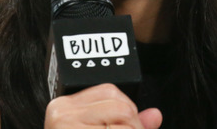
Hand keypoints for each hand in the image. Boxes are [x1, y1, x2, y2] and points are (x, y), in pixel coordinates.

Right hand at [45, 83, 161, 128]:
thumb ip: (128, 126)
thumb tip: (155, 114)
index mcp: (64, 107)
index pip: (110, 91)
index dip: (129, 113)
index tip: (130, 128)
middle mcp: (60, 111)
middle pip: (120, 105)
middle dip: (134, 127)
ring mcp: (64, 124)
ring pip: (124, 119)